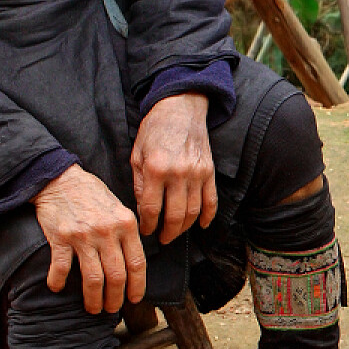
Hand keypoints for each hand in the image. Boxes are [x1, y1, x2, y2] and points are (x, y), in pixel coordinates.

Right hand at [33, 165, 145, 313]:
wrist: (61, 178)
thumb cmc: (92, 195)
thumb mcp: (119, 208)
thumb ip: (127, 232)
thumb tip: (134, 262)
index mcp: (126, 224)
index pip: (137, 263)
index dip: (137, 286)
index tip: (134, 299)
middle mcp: (107, 232)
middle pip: (117, 275)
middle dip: (116, 298)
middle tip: (112, 309)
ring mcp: (84, 236)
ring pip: (94, 278)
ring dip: (94, 298)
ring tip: (93, 308)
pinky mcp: (61, 237)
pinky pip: (62, 268)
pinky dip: (59, 282)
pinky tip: (57, 288)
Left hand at [131, 92, 217, 244]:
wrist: (180, 109)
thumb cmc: (155, 130)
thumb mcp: (137, 154)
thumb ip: (140, 183)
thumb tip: (144, 209)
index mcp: (156, 169)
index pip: (151, 208)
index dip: (148, 225)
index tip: (146, 231)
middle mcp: (178, 173)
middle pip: (174, 215)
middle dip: (167, 232)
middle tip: (162, 239)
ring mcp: (197, 173)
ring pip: (193, 211)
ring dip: (185, 227)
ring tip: (176, 233)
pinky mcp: (209, 171)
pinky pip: (211, 200)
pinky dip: (208, 216)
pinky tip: (202, 225)